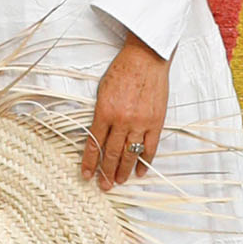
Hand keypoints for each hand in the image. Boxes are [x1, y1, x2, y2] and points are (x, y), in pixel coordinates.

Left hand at [82, 36, 168, 190]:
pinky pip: (149, 148)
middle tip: (103, 185)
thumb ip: (100, 113)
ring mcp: (140, 122)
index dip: (89, 162)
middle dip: (106, 172)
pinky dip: (145, 162)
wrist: (146, 58)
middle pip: (111, 153)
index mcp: (104, 111)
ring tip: (118, 182)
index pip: (94, 143)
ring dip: (123, 171)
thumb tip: (97, 134)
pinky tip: (140, 172)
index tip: (86, 174)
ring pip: (130, 154)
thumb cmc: (122, 70)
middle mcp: (122, 120)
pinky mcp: (156, 122)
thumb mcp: (102, 90)